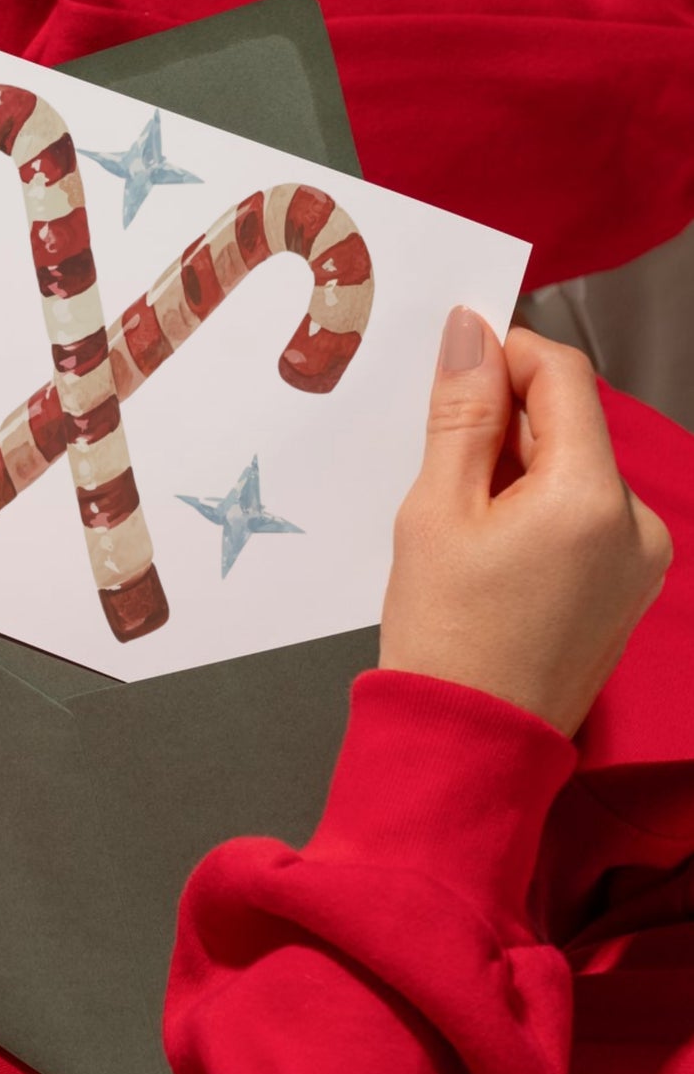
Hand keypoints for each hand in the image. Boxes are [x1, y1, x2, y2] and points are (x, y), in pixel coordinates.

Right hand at [379, 309, 671, 736]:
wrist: (470, 741)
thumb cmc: (444, 635)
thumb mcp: (434, 510)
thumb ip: (461, 414)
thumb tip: (471, 332)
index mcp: (590, 496)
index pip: (563, 375)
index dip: (506, 352)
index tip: (454, 359)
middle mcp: (635, 520)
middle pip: (570, 424)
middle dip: (504, 420)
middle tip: (437, 457)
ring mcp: (640, 558)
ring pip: (574, 468)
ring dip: (516, 465)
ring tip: (458, 517)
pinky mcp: (628, 586)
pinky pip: (583, 514)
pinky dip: (535, 506)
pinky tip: (488, 546)